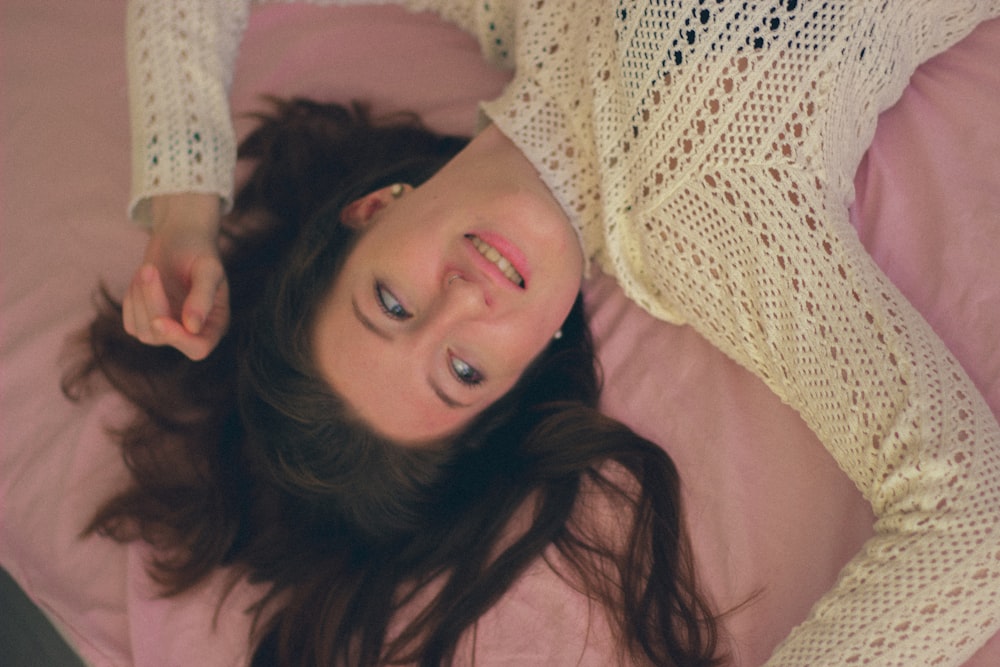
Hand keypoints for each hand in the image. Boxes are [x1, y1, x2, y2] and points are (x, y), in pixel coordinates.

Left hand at [122, 193, 228, 360]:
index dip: (179, 339)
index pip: (198, 348)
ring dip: (140, 297)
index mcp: (215, 324)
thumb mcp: (207, 269)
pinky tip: (143, 280)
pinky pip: (130, 323)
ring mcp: (168, 330)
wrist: (179, 237)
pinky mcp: (146, 323)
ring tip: (148, 268)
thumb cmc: (199, 250)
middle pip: (164, 336)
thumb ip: (203, 298)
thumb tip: (192, 327)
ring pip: (143, 331)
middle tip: (150, 268)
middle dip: (152, 304)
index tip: (160, 320)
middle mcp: (192, 332)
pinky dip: (131, 299)